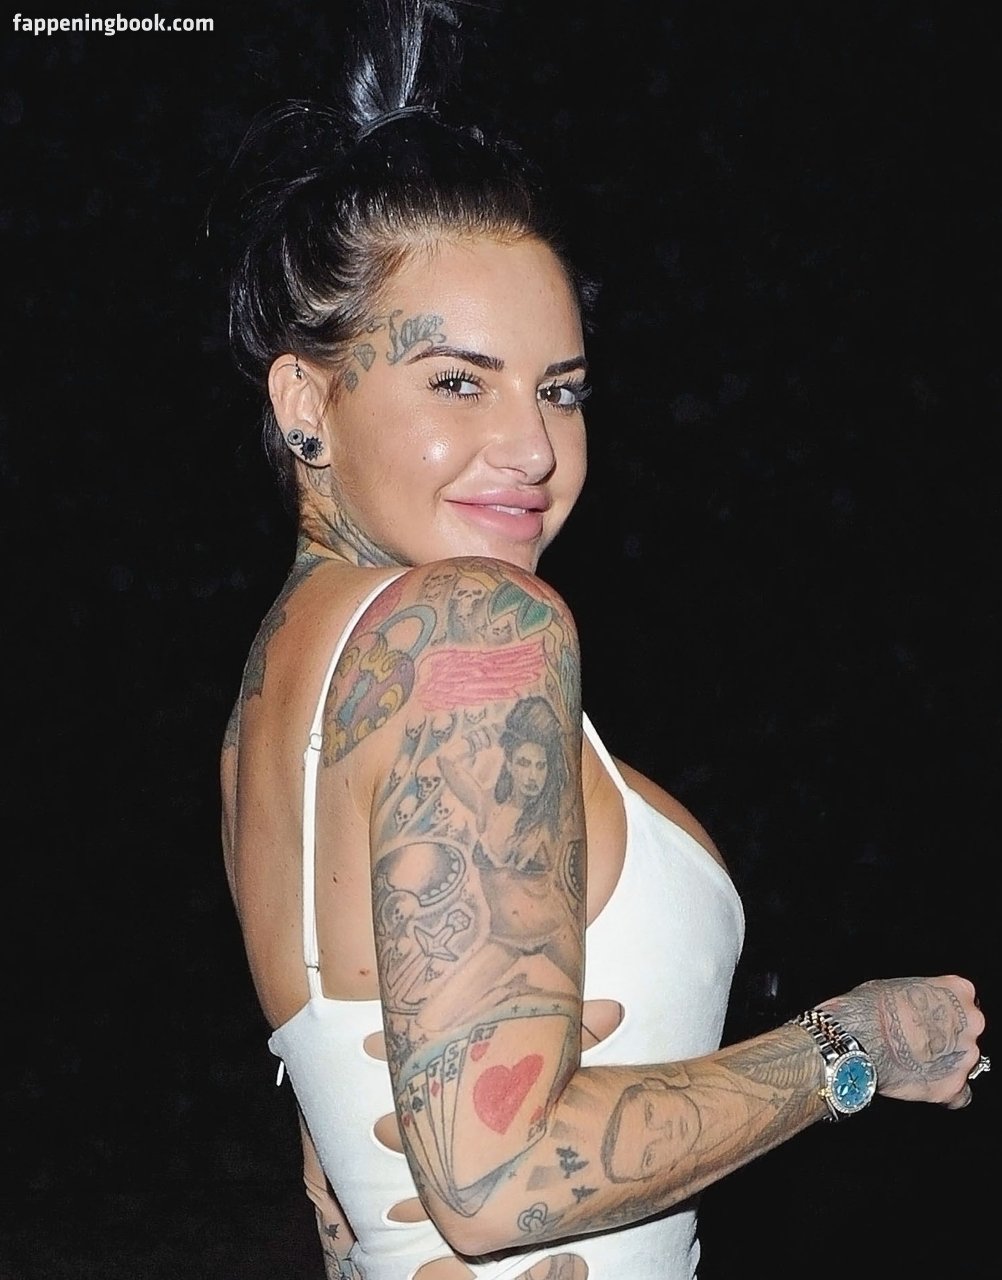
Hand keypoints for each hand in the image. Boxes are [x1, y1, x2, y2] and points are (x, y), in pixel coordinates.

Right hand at [821, 975, 984, 1108]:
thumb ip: (919, 998)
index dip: (943, 1010)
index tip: (929, 1016)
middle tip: (920, 1040)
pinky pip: (961, 1095)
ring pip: (964, 1062)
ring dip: (944, 1064)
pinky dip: (946, 1091)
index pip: (964, 1000)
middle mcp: (970, 1022)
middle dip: (948, 1038)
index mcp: (957, 991)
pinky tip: (925, 1084)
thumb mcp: (895, 986)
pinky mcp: (953, 1086)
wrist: (857, 1038)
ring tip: (913, 1063)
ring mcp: (965, 1056)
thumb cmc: (869, 1007)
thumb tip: (914, 1009)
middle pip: (967, 1032)